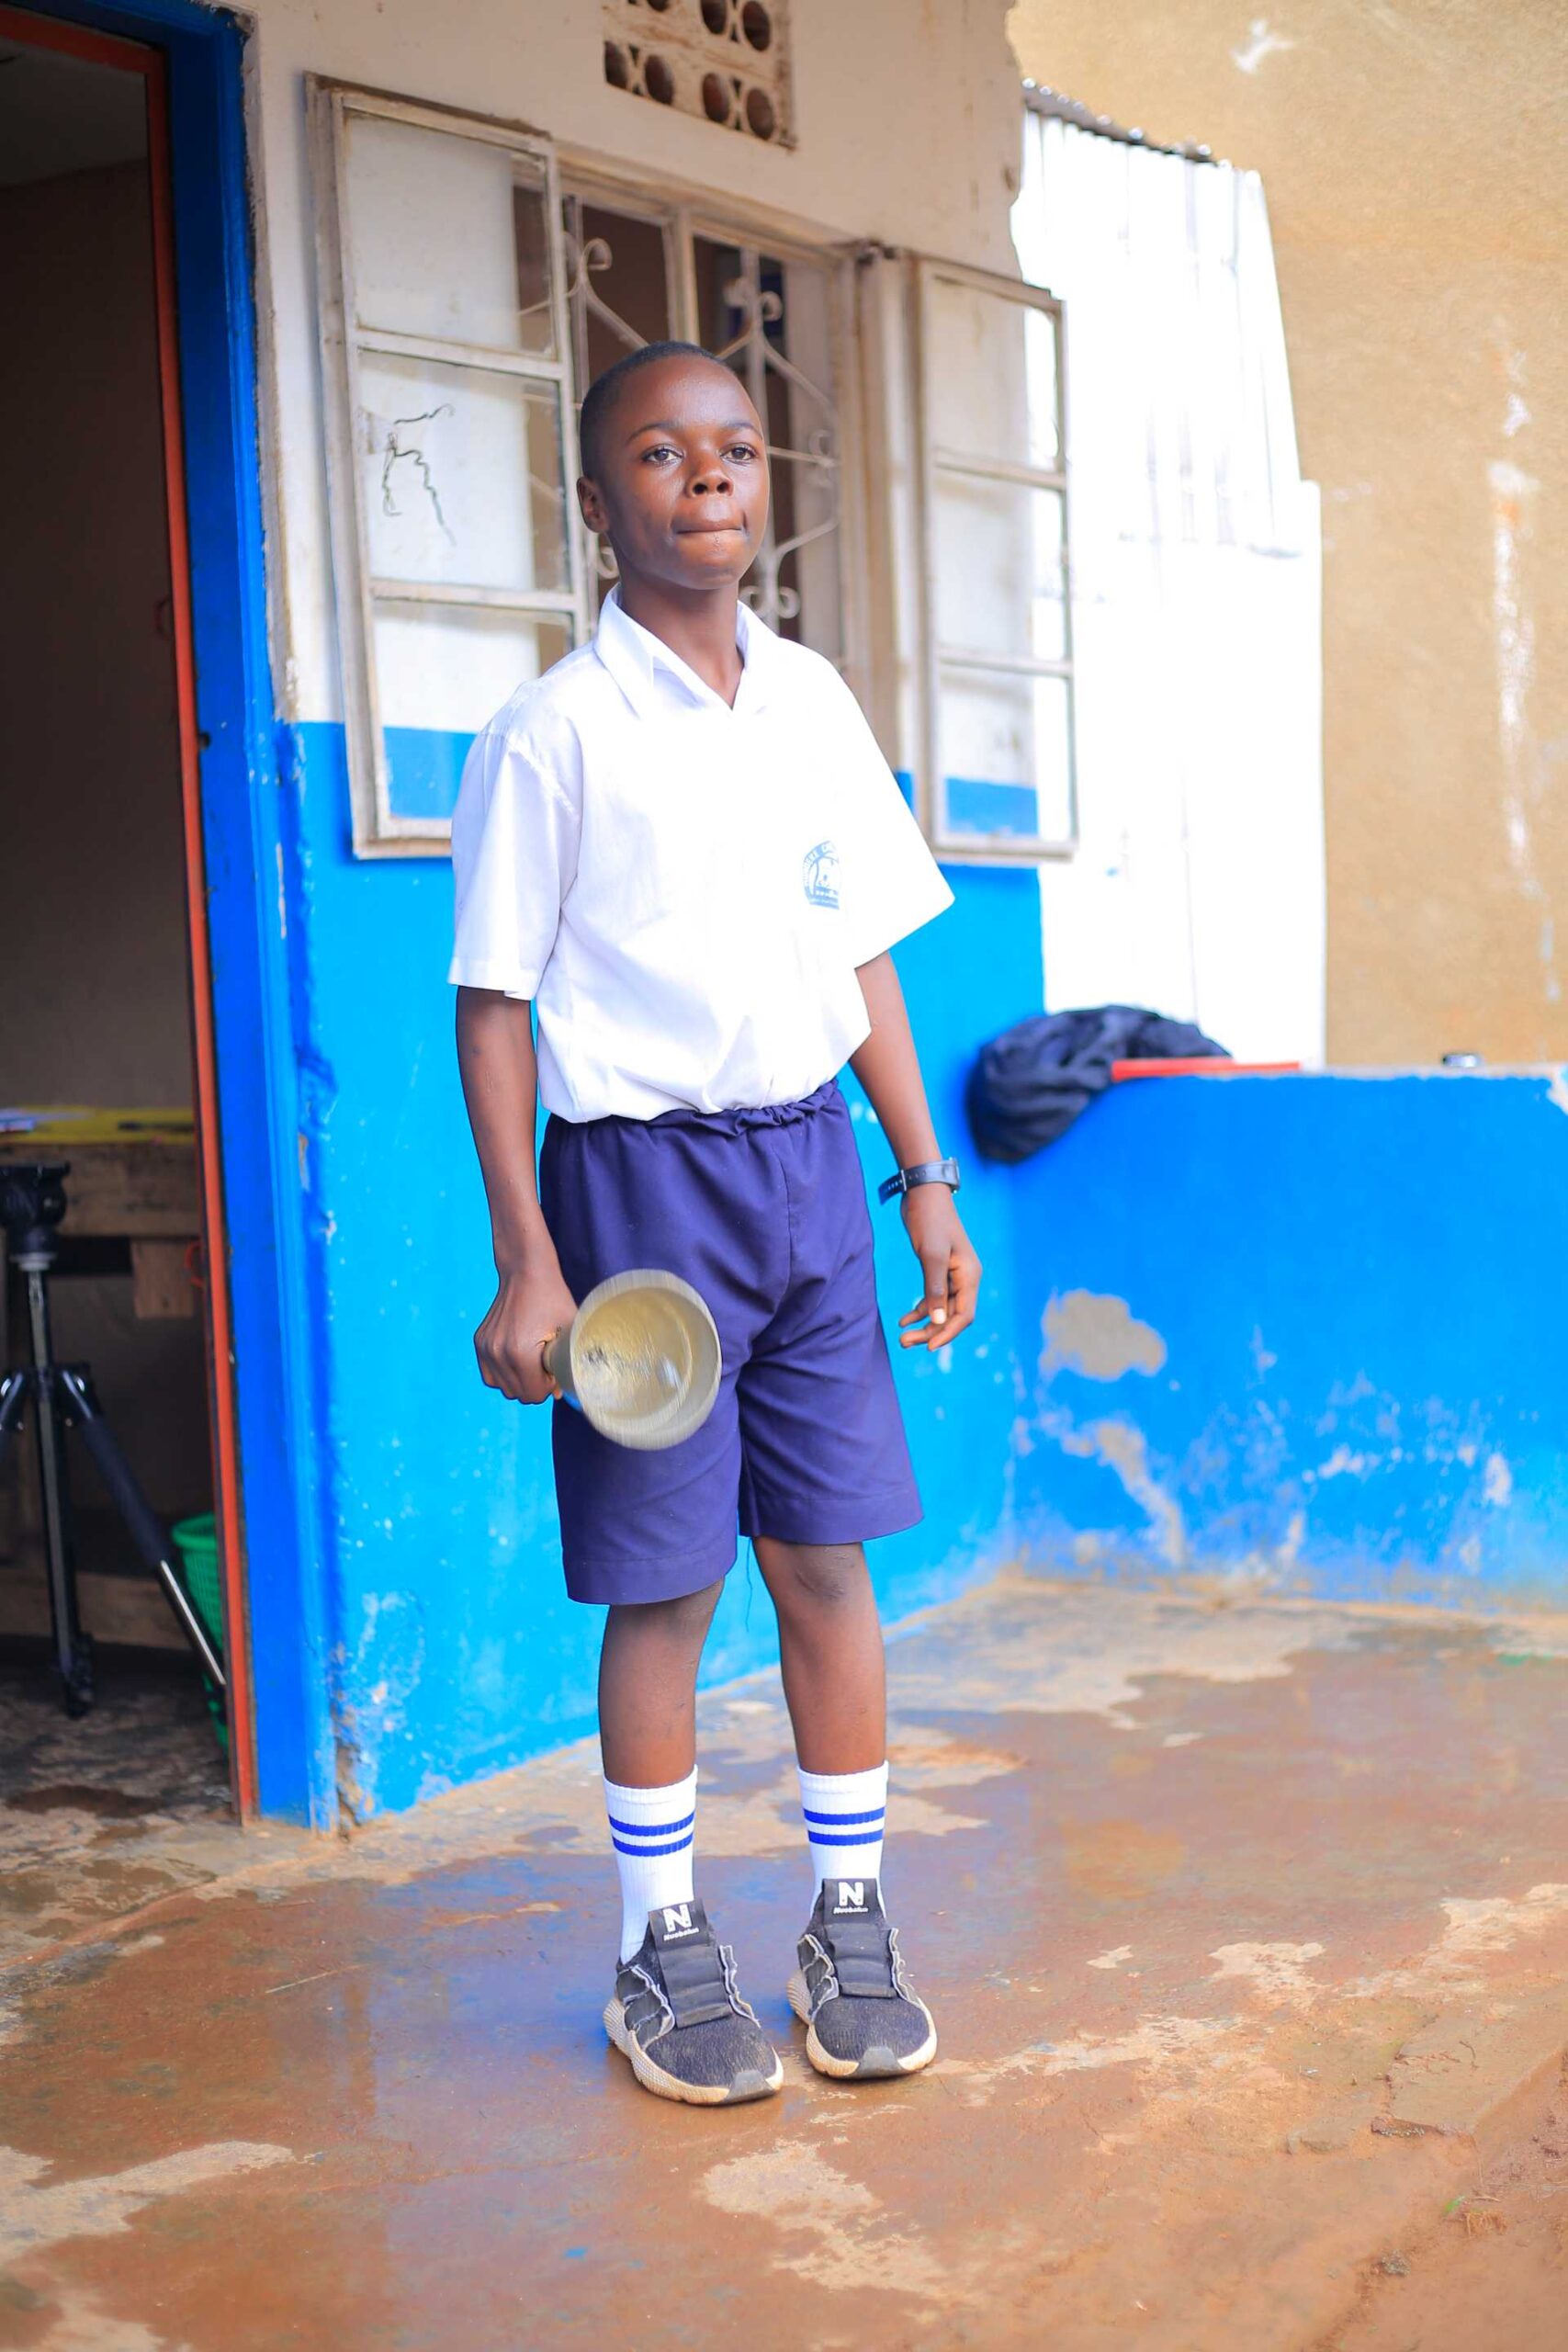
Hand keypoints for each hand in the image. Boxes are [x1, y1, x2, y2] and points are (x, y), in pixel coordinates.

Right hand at [474, 1264, 578, 1403]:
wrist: (525, 1272)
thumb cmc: (553, 1300)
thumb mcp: (568, 1331)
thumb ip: (567, 1364)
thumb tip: (558, 1392)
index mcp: (521, 1354)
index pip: (533, 1394)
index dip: (548, 1387)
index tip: (554, 1369)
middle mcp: (498, 1354)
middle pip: (517, 1394)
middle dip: (534, 1386)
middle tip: (545, 1365)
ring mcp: (486, 1348)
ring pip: (502, 1387)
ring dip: (518, 1381)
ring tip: (532, 1361)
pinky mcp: (480, 1342)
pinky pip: (490, 1375)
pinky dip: (503, 1373)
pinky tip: (517, 1359)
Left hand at [897, 1187, 981, 1350]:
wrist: (922, 1193)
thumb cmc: (929, 1220)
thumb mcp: (931, 1255)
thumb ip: (935, 1289)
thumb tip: (938, 1321)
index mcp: (969, 1275)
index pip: (964, 1315)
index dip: (948, 1334)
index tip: (928, 1348)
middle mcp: (964, 1278)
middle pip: (952, 1316)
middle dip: (931, 1332)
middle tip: (905, 1342)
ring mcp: (952, 1274)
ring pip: (941, 1309)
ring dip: (924, 1324)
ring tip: (902, 1336)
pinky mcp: (938, 1270)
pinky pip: (933, 1298)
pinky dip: (920, 1310)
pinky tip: (903, 1318)